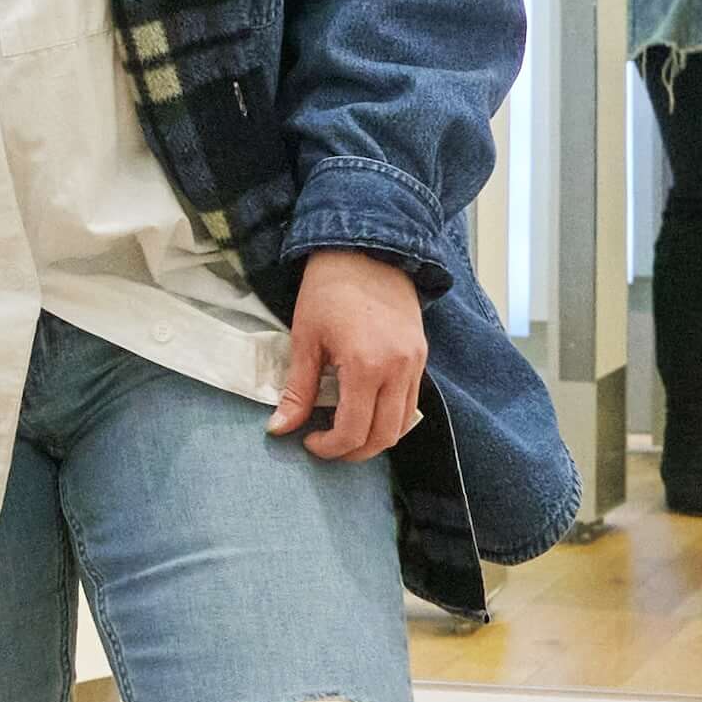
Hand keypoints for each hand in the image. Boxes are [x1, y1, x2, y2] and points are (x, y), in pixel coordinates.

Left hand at [271, 249, 427, 462]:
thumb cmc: (328, 289)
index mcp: (367, 366)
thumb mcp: (305, 339)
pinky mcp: (421, 355)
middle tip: (326, 445)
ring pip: (404, 424)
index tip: (307, 442)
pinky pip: (412, 402)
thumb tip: (279, 428)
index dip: (330, 447)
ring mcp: (416, 363)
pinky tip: (365, 409)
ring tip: (345, 432)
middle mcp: (399, 369)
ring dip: (376, 438)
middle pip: (384, 436)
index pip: (354, 431)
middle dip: (354, 451)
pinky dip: (390, 417)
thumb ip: (296, 389)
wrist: (366, 249)